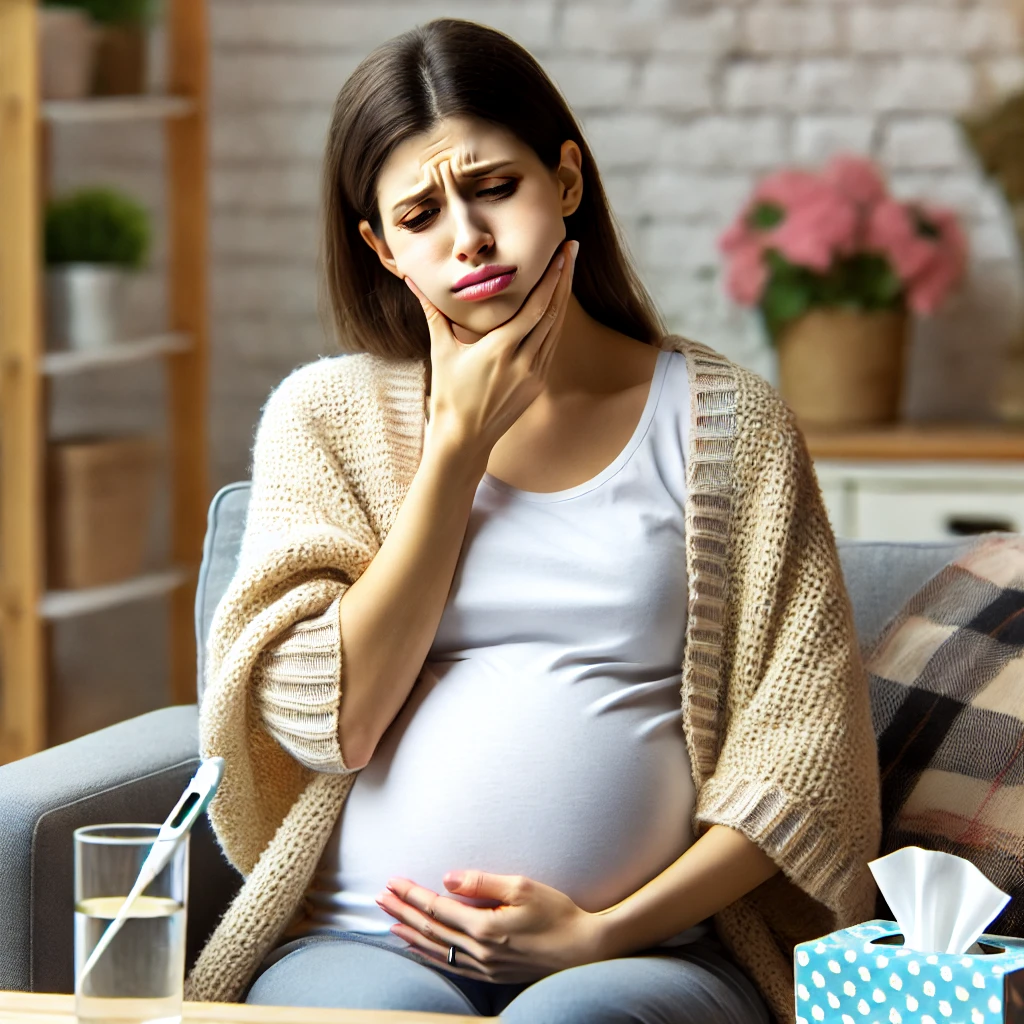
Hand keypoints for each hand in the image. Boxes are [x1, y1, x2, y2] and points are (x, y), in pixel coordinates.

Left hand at [375, 869, 605, 983]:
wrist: (583, 949)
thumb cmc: (557, 912)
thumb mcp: (522, 887)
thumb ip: (482, 882)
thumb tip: (448, 878)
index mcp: (486, 927)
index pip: (437, 908)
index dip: (412, 894)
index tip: (393, 881)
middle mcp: (480, 951)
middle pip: (431, 930)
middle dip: (402, 912)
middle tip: (379, 897)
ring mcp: (485, 967)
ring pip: (437, 951)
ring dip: (410, 935)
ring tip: (389, 922)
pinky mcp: (492, 975)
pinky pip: (451, 965)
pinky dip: (430, 955)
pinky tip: (419, 947)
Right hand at [404, 238, 577, 467]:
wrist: (463, 438)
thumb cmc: (448, 395)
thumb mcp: (441, 352)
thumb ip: (433, 314)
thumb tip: (412, 282)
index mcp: (500, 350)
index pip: (534, 308)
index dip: (551, 279)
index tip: (559, 255)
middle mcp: (523, 362)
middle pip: (552, 313)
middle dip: (564, 279)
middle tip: (572, 250)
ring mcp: (534, 375)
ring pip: (556, 329)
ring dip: (563, 299)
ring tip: (569, 271)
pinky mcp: (538, 385)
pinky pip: (551, 347)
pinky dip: (555, 323)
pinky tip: (558, 306)